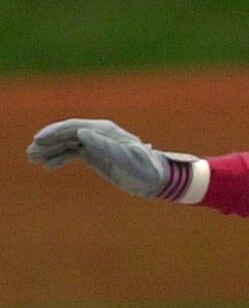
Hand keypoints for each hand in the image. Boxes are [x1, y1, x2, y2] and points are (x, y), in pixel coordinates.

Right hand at [27, 119, 184, 196]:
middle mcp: (99, 133)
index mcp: (105, 131)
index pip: (74, 127)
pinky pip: (72, 153)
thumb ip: (105, 147)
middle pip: (67, 134)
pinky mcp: (96, 154)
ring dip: (50, 150)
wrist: (158, 179)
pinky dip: (59, 158)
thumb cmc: (147, 170)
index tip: (39, 139)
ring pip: (67, 143)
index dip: (55, 132)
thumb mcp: (128, 161)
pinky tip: (47, 166)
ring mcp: (96, 143)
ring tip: (33, 159)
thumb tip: (81, 132)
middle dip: (48, 142)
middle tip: (30, 153)